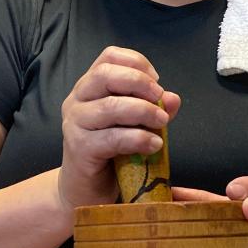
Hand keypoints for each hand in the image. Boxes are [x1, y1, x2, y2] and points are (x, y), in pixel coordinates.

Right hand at [59, 47, 180, 211]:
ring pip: (110, 106)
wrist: (85, 190)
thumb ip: (153, 109)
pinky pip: (111, 138)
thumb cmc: (110, 153)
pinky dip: (137, 139)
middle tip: (159, 99)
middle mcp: (77, 100)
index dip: (136, 62)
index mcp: (90, 87)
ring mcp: (74, 123)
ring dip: (143, 112)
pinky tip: (153, 144)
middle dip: (139, 83)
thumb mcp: (135, 126)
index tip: (157, 80)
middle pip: (105, 74)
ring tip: (162, 123)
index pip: (108, 57)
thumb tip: (173, 98)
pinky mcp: (79, 148)